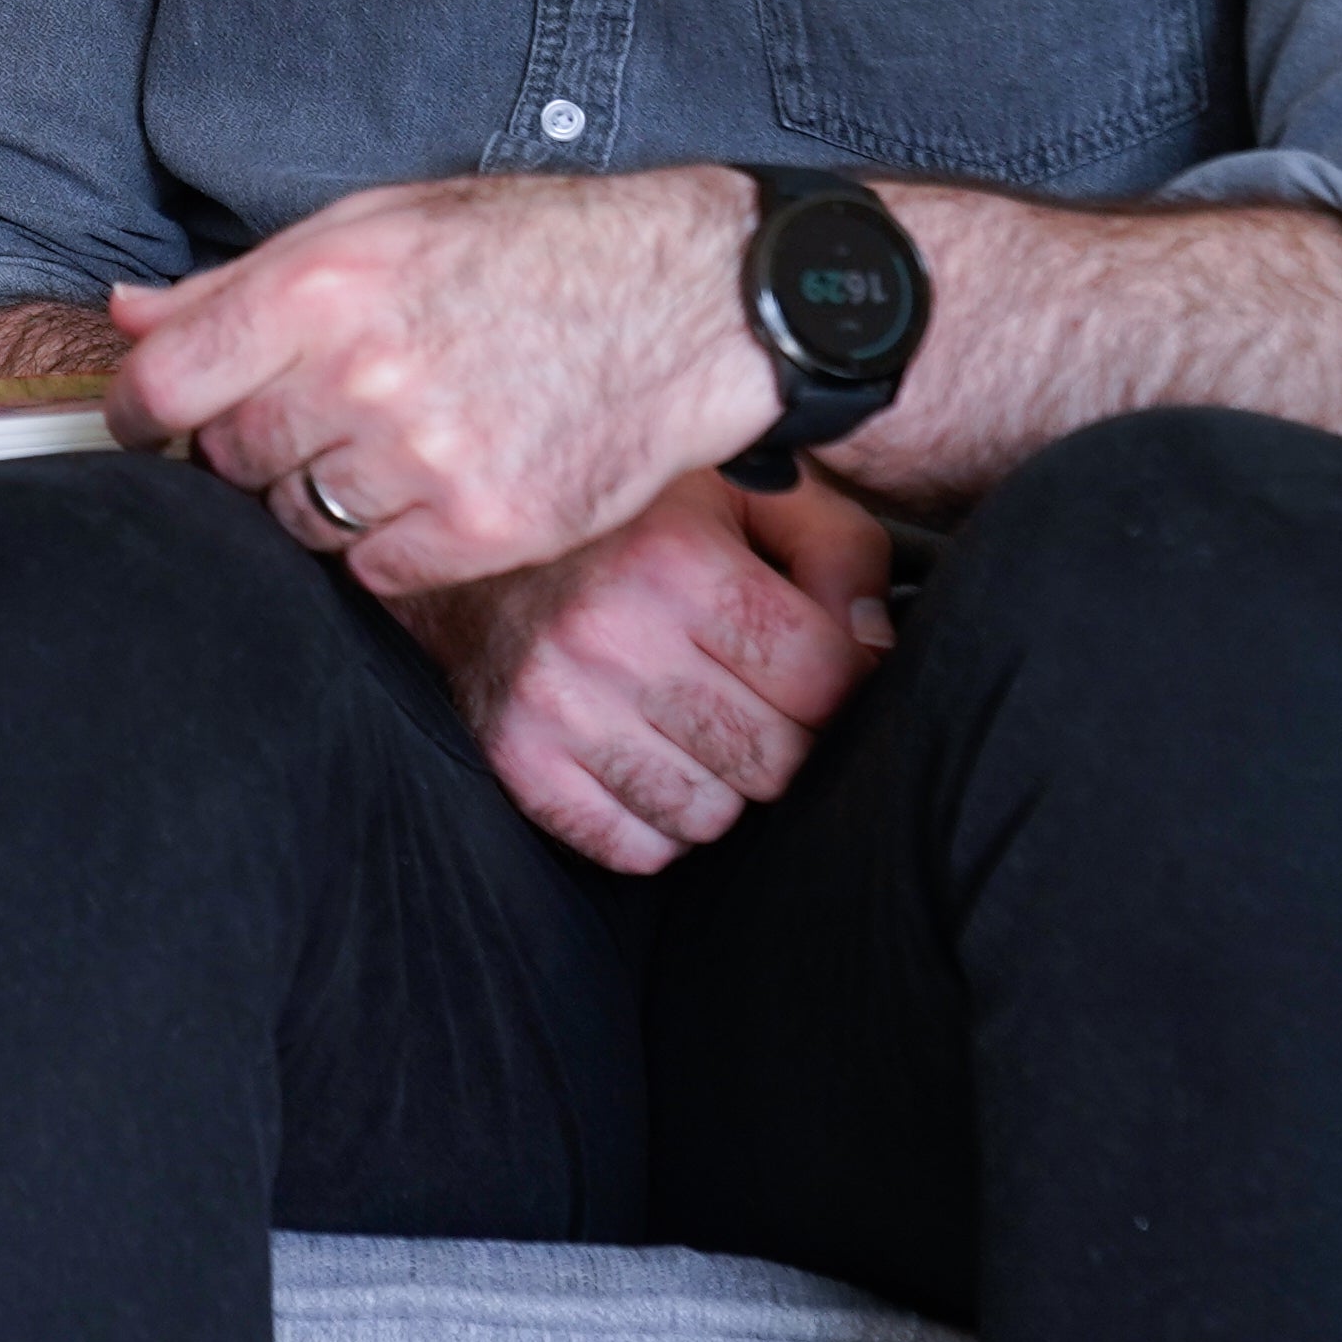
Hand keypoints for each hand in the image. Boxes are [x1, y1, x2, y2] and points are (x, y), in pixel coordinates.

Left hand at [106, 166, 772, 593]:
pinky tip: (430, 490)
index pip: (165, 381)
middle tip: (310, 418)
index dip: (136, 413)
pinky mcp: (485, 526)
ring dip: (317, 496)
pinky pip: (372, 571)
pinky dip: (385, 545)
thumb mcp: (375, 225)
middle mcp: (362, 373)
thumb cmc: (526, 253)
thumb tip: (128, 315)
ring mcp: (425, 457)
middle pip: (227, 458)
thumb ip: (241, 282)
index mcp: (322, 286)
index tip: (147, 423)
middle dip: (246, 446)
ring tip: (385, 444)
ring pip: (296, 520)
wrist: (684, 302)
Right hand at [404, 472, 895, 871]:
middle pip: (775, 759)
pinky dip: (655, 820)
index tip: (820, 667)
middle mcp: (608, 633)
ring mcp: (554, 704)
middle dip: (785, 735)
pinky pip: (635, 847)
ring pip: (710, 815)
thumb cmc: (623, 516)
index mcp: (673, 556)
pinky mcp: (515, 759)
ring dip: (718, 782)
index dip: (843, 682)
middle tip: (754, 695)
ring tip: (691, 723)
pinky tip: (645, 757)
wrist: (463, 527)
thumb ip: (837, 551)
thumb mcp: (742, 494)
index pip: (825, 681)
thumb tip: (878, 648)